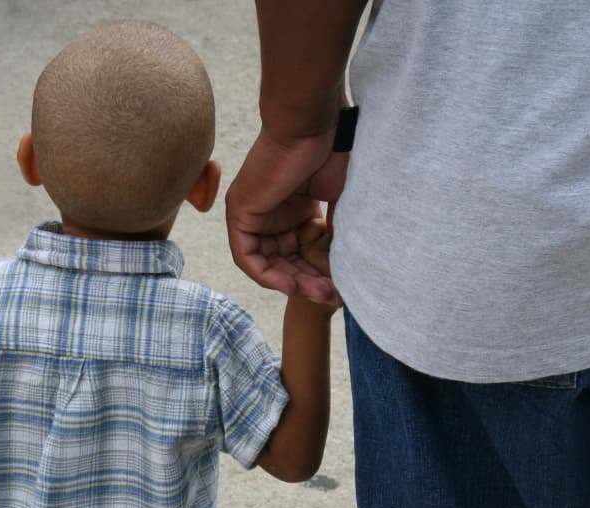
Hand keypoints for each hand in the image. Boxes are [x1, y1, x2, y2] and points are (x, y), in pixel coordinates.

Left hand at [226, 128, 347, 306]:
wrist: (312, 126)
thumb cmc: (332, 153)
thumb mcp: (341, 202)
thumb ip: (339, 233)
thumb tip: (349, 266)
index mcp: (293, 209)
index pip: (302, 254)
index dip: (321, 275)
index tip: (343, 288)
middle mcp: (270, 213)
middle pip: (285, 262)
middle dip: (310, 284)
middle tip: (335, 298)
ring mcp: (253, 213)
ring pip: (268, 264)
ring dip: (293, 284)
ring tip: (321, 294)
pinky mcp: (239, 213)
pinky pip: (246, 258)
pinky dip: (267, 275)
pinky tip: (292, 285)